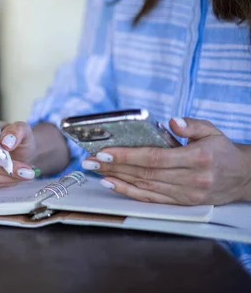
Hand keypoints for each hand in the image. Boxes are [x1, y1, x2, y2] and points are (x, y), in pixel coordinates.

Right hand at [0, 119, 39, 188]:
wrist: (20, 155)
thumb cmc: (17, 140)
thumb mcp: (23, 131)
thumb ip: (16, 131)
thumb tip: (6, 142)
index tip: (4, 156)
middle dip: (0, 166)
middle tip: (23, 169)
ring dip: (3, 176)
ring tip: (22, 173)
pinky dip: (0, 183)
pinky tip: (11, 177)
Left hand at [83, 117, 250, 204]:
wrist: (242, 177)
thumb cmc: (221, 149)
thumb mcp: (211, 130)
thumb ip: (191, 125)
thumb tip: (172, 121)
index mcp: (198, 158)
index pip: (155, 158)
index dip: (127, 156)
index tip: (104, 152)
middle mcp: (191, 179)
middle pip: (144, 173)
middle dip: (113, 166)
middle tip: (89, 159)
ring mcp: (185, 194)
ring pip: (144, 186)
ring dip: (116, 178)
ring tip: (94, 169)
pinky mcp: (180, 203)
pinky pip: (149, 198)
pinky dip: (127, 191)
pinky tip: (110, 183)